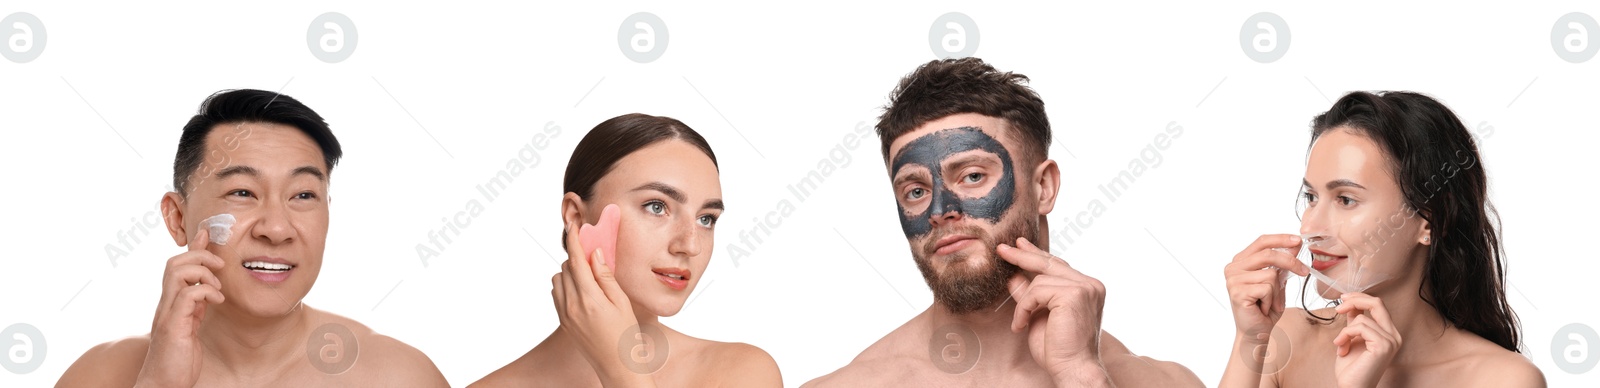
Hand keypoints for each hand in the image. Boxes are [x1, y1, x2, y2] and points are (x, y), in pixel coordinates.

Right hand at [135, 228, 225, 387]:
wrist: (165, 383)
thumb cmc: (179, 357)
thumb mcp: (192, 324)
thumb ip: (197, 305)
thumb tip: (209, 288)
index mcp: (172, 302)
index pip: (178, 265)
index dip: (194, 247)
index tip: (208, 233)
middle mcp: (166, 304)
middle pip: (174, 262)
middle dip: (199, 255)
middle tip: (220, 266)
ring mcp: (167, 313)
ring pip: (177, 272)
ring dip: (203, 272)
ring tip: (218, 288)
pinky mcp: (173, 326)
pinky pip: (188, 295)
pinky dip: (206, 292)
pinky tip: (218, 302)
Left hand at [551, 219, 647, 385]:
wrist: (617, 366)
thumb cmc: (626, 335)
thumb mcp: (622, 302)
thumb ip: (605, 276)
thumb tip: (594, 253)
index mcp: (588, 299)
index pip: (575, 260)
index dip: (573, 240)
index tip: (573, 225)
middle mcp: (571, 306)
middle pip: (565, 267)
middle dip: (577, 258)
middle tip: (594, 256)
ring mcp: (565, 315)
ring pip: (558, 280)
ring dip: (571, 273)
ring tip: (591, 278)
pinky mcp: (563, 322)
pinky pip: (558, 294)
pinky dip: (567, 286)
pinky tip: (585, 292)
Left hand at [998, 237, 1110, 386]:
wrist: (1072, 369)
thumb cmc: (1058, 350)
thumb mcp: (1038, 316)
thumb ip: (1029, 295)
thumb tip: (1013, 276)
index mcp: (1087, 289)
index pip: (1058, 265)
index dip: (1037, 255)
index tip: (1019, 246)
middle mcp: (1091, 284)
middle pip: (1050, 263)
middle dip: (1023, 256)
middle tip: (1001, 249)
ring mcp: (1085, 287)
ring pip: (1040, 279)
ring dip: (1023, 303)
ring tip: (1021, 323)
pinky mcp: (1075, 293)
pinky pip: (1037, 291)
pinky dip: (1024, 308)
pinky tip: (1022, 324)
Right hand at [1223, 234, 1308, 344]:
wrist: (1255, 333)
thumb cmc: (1265, 308)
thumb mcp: (1277, 282)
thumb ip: (1282, 264)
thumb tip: (1295, 244)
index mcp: (1240, 261)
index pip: (1262, 241)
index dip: (1281, 238)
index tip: (1298, 240)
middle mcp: (1233, 268)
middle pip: (1268, 254)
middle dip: (1290, 262)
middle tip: (1304, 271)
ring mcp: (1233, 280)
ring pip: (1271, 274)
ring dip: (1277, 292)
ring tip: (1270, 303)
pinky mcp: (1237, 292)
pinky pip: (1267, 288)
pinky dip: (1271, 300)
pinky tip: (1263, 308)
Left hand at [1332, 293, 1399, 387]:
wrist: (1352, 386)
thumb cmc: (1352, 367)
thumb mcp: (1352, 338)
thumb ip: (1355, 322)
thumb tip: (1351, 304)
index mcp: (1389, 333)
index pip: (1378, 305)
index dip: (1359, 298)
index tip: (1343, 299)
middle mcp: (1394, 336)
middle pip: (1377, 303)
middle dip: (1355, 301)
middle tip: (1338, 308)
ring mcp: (1391, 341)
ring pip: (1363, 319)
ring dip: (1344, 331)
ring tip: (1340, 344)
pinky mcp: (1383, 345)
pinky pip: (1360, 327)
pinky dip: (1345, 335)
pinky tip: (1341, 348)